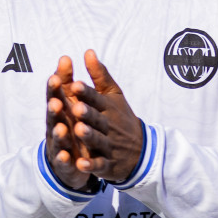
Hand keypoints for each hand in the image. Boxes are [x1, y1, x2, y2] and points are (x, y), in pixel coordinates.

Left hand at [48, 50, 144, 185]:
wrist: (141, 151)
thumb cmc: (121, 118)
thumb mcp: (114, 95)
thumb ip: (100, 75)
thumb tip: (87, 52)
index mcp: (108, 108)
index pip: (97, 98)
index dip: (86, 93)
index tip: (75, 84)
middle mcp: (109, 126)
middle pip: (98, 119)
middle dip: (88, 114)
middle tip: (76, 108)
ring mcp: (109, 145)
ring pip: (98, 140)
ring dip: (89, 136)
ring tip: (78, 130)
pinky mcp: (108, 164)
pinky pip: (100, 165)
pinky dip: (91, 165)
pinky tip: (80, 164)